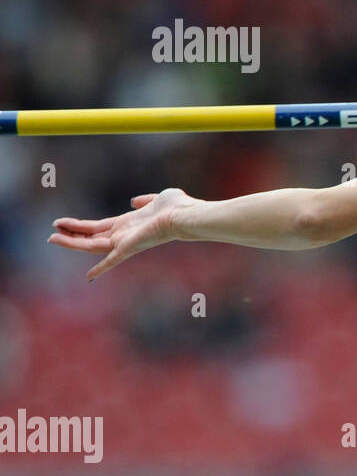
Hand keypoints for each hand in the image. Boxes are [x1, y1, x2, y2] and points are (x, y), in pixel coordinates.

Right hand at [48, 188, 195, 279]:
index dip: (80, 226)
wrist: (186, 215)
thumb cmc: (177, 207)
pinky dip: (102, 268)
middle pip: (91, 236)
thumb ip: (144, 201)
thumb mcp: (156, 199)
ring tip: (52, 238)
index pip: (98, 227)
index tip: (63, 224)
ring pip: (93, 245)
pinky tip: (90, 277)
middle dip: (71, 234)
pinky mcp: (130, 248)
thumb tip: (134, 201)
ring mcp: (126, 242)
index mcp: (128, 224)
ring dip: (72, 242)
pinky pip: (112, 260)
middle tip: (52, 232)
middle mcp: (124, 235)